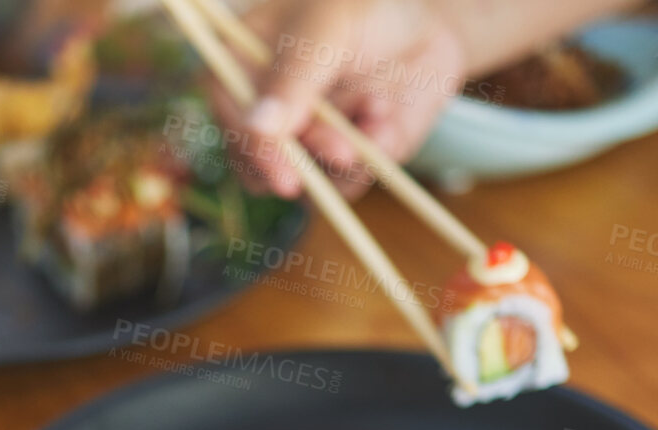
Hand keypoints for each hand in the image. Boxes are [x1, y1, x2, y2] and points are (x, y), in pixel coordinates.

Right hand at [213, 0, 468, 198]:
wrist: (429, 22)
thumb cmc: (369, 7)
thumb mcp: (328, 30)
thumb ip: (293, 78)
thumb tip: (258, 128)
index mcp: (245, 65)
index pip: (228, 114)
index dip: (252, 147)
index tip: (284, 173)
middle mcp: (270, 109)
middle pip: (257, 165)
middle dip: (303, 164)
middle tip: (344, 149)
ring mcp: (305, 138)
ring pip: (304, 184)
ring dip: (344, 160)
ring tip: (378, 108)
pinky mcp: (344, 160)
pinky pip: (347, 184)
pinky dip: (373, 155)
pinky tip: (387, 113)